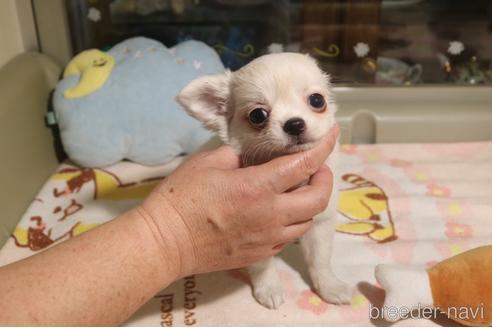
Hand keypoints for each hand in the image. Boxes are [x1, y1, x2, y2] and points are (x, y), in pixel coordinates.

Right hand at [138, 125, 338, 278]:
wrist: (166, 242)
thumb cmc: (182, 198)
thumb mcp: (209, 162)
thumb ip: (238, 155)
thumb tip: (252, 157)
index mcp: (258, 186)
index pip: (304, 164)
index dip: (323, 147)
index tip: (332, 135)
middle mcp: (271, 214)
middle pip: (318, 199)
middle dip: (324, 180)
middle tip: (314, 169)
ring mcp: (268, 238)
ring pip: (307, 221)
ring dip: (309, 203)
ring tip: (296, 191)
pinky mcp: (260, 254)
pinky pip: (288, 237)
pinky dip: (291, 222)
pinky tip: (278, 213)